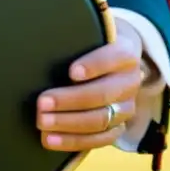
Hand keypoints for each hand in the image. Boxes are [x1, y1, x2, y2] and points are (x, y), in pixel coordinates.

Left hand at [36, 20, 142, 151]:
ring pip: (101, 120)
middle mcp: (130, 80)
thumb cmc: (92, 42)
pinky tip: (50, 140)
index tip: (71, 72)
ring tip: (42, 122)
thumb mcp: (89, 29)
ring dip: (68, 123)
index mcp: (126, 52)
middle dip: (70, 100)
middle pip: (103, 93)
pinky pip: (100, 140)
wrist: (116, 60)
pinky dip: (74, 142)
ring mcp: (126, 106)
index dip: (94, 65)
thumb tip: (40, 28)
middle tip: (41, 103)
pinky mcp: (118, 127)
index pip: (114, 57)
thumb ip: (74, 30)